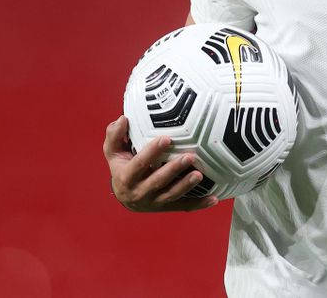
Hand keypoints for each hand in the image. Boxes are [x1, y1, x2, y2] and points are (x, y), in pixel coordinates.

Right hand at [103, 116, 218, 211]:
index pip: (140, 163)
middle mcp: (140, 192)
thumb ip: (115, 135)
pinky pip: (183, 207)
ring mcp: (154, 202)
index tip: (167, 138)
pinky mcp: (166, 207)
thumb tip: (123, 119)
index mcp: (126, 177)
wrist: (124, 196)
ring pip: (172, 195)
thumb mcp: (112, 152)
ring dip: (186, 186)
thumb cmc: (121, 167)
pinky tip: (213, 199)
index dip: (153, 151)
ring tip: (199, 175)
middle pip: (158, 181)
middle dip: (174, 169)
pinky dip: (199, 204)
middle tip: (189, 156)